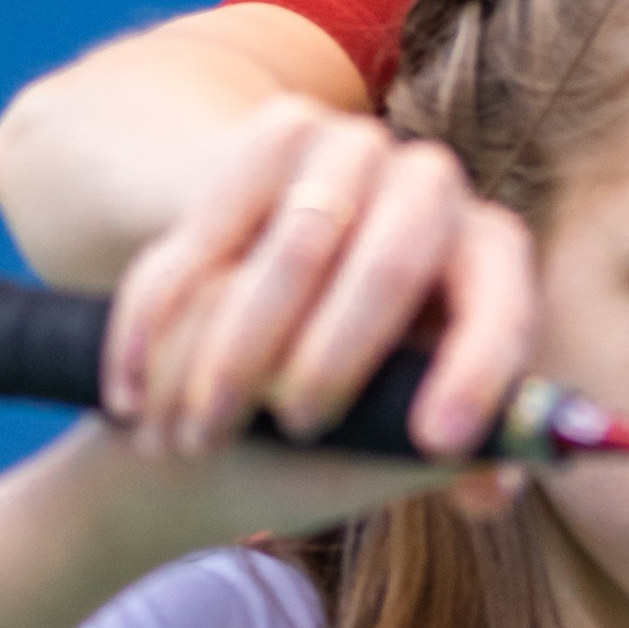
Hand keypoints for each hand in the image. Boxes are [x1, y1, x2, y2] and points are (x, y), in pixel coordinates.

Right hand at [103, 97, 536, 462]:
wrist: (261, 311)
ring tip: (197, 435)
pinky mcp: (272, 138)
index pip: (501, 308)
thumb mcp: (397, 433)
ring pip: (299, 245)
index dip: (476, 373)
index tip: (435, 440)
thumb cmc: (345, 403)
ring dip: (241, 351)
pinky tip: (128, 396)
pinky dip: (159, 322)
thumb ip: (447, 460)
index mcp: (490, 260)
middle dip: (339, 358)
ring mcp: (353, 151)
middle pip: (396, 263)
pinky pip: (212, 226)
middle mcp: (435, 188)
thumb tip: (492, 489)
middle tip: (297, 426)